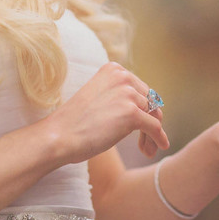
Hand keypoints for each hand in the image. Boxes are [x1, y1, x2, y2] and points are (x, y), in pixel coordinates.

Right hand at [47, 62, 169, 163]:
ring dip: (153, 134)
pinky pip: (155, 127)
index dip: (143, 109)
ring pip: (154, 115)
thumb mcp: (100, 97)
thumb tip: (152, 107)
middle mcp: (123, 77)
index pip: (141, 89)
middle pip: (150, 101)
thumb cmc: (75, 122)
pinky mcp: (132, 113)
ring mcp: (128, 94)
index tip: (138, 127)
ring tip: (147, 149)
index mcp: (114, 70)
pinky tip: (159, 147)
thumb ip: (120, 96)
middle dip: (150, 120)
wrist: (59, 136)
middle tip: (144, 142)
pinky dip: (159, 138)